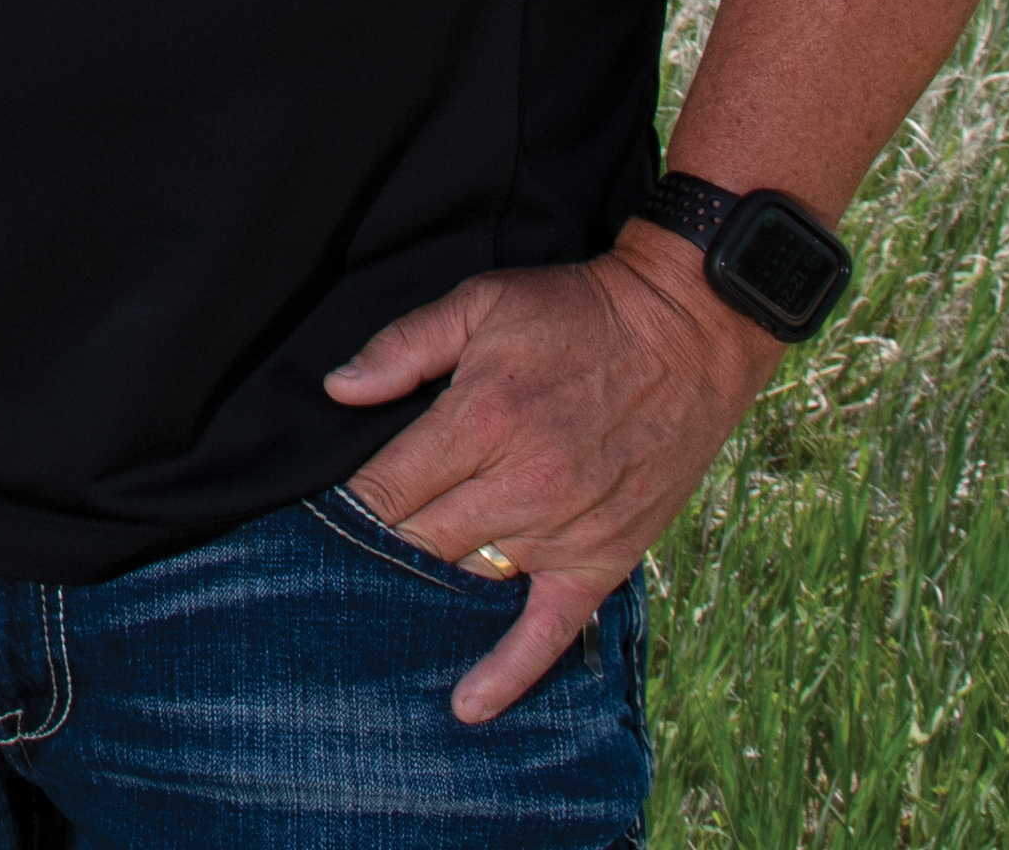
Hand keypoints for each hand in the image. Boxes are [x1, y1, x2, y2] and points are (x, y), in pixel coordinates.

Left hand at [324, 239, 782, 722]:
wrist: (687, 332)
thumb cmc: (576, 314)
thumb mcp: (480, 303)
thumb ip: (403, 347)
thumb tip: (338, 391)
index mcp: (480, 419)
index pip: (385, 487)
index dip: (349, 500)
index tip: (321, 508)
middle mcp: (520, 483)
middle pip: (420, 540)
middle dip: (381, 542)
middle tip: (349, 549)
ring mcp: (565, 528)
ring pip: (469, 579)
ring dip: (429, 587)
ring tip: (385, 601)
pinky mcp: (605, 557)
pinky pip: (550, 629)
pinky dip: (509, 672)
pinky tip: (468, 705)